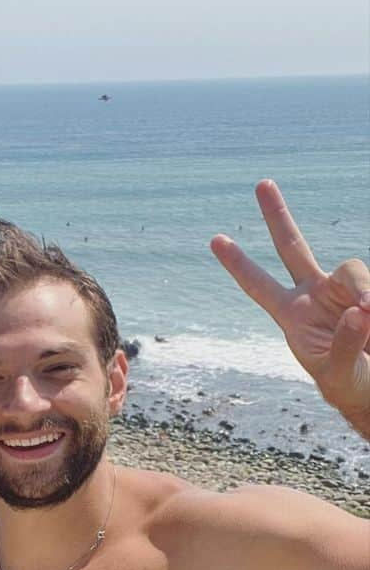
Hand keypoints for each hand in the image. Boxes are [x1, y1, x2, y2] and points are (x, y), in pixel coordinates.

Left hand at [210, 180, 369, 435]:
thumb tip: (359, 310)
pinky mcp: (369, 295)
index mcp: (291, 315)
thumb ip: (344, 344)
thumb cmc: (349, 386)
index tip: (215, 239)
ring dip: (364, 294)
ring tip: (369, 319)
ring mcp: (344, 290)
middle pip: (293, 246)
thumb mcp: (338, 373)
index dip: (239, 265)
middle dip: (277, 216)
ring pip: (352, 269)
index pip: (258, 285)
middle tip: (261, 183)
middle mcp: (314, 294)